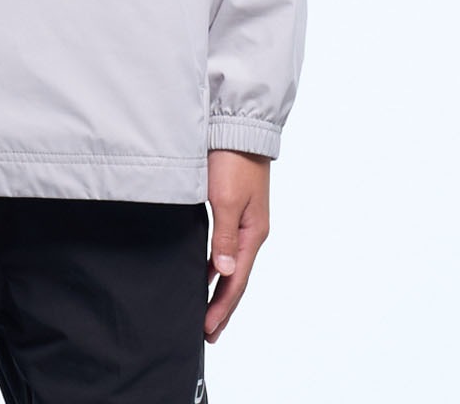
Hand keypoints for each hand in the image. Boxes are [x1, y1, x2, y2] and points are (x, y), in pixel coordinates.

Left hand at [204, 149, 270, 342]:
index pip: (235, 280)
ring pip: (232, 263)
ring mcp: (246, 220)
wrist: (240, 127)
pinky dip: (217, 265)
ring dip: (220, 287)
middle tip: (209, 333)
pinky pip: (227, 247)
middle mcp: (252, 231)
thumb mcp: (224, 199)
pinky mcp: (236, 208)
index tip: (208, 330)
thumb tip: (223, 273)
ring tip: (207, 310)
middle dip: (223, 306)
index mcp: (252, 233)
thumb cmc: (232, 160)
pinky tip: (207, 270)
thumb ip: (224, 236)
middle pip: (236, 277)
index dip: (222, 307)